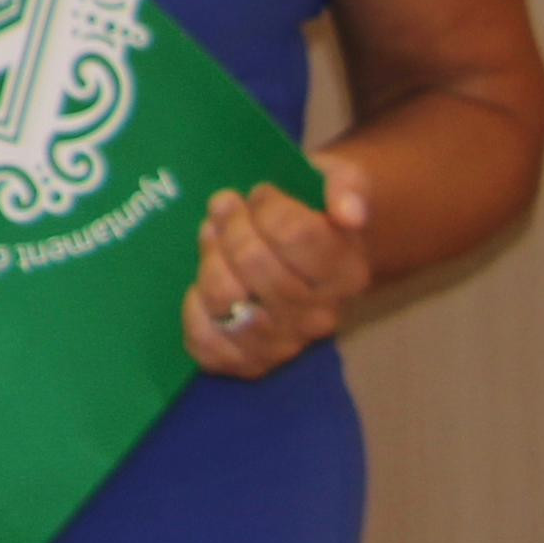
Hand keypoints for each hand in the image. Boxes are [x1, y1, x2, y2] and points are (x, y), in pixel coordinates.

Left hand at [186, 159, 372, 380]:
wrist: (307, 253)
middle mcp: (321, 314)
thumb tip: (349, 212)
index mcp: (346, 271)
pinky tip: (199, 287)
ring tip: (211, 237)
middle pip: (254, 264)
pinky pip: (208, 344)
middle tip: (224, 206)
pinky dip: (194, 312)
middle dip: (230, 227)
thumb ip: (346, 187)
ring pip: (227, 299)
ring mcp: (286, 342)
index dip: (266, 206)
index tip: (260, 192)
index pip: (295, 235)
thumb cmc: (315, 210)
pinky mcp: (251, 361)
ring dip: (208, 260)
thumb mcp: (337, 180)